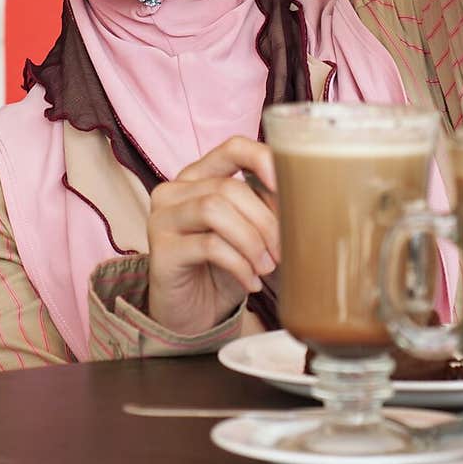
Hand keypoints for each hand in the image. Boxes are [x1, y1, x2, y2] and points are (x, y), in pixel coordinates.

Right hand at [147, 136, 279, 336]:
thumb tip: (302, 198)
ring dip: (251, 241)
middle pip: (229, 187)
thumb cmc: (222, 269)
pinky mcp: (161, 250)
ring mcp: (162, 218)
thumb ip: (266, 209)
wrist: (191, 315)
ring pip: (215, 210)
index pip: (233, 148)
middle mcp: (175, 190)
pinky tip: (250, 282)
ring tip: (267, 267)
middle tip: (283, 252)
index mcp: (199, 176)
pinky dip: (239, 264)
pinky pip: (208, 245)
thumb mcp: (249, 233)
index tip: (287, 187)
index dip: (263, 160)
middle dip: (265, 221)